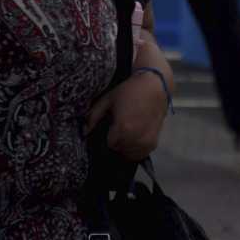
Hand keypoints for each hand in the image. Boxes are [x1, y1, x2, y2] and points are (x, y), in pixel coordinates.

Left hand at [86, 42, 169, 163]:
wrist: (155, 86)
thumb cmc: (129, 91)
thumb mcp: (108, 100)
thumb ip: (93, 116)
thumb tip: (84, 131)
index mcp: (123, 128)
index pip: (109, 144)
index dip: (108, 135)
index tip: (111, 126)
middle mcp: (135, 138)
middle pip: (119, 150)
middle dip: (117, 141)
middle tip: (120, 126)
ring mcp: (146, 142)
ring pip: (129, 154)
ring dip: (126, 146)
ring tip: (128, 131)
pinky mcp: (153, 142)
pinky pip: (140, 154)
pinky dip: (136, 149)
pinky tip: (135, 136)